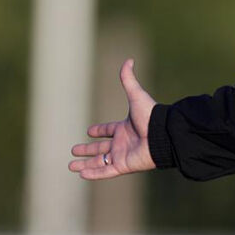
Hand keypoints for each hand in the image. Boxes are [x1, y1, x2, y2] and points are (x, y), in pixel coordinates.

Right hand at [68, 59, 157, 179]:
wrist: (163, 135)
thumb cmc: (151, 116)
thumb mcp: (136, 96)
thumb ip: (129, 80)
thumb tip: (129, 59)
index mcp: (125, 128)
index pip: (109, 130)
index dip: (99, 131)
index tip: (89, 131)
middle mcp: (123, 142)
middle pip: (100, 148)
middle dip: (87, 150)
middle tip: (73, 150)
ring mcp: (123, 155)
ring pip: (100, 162)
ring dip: (85, 164)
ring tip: (71, 166)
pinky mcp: (124, 166)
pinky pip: (106, 172)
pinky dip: (94, 174)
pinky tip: (81, 174)